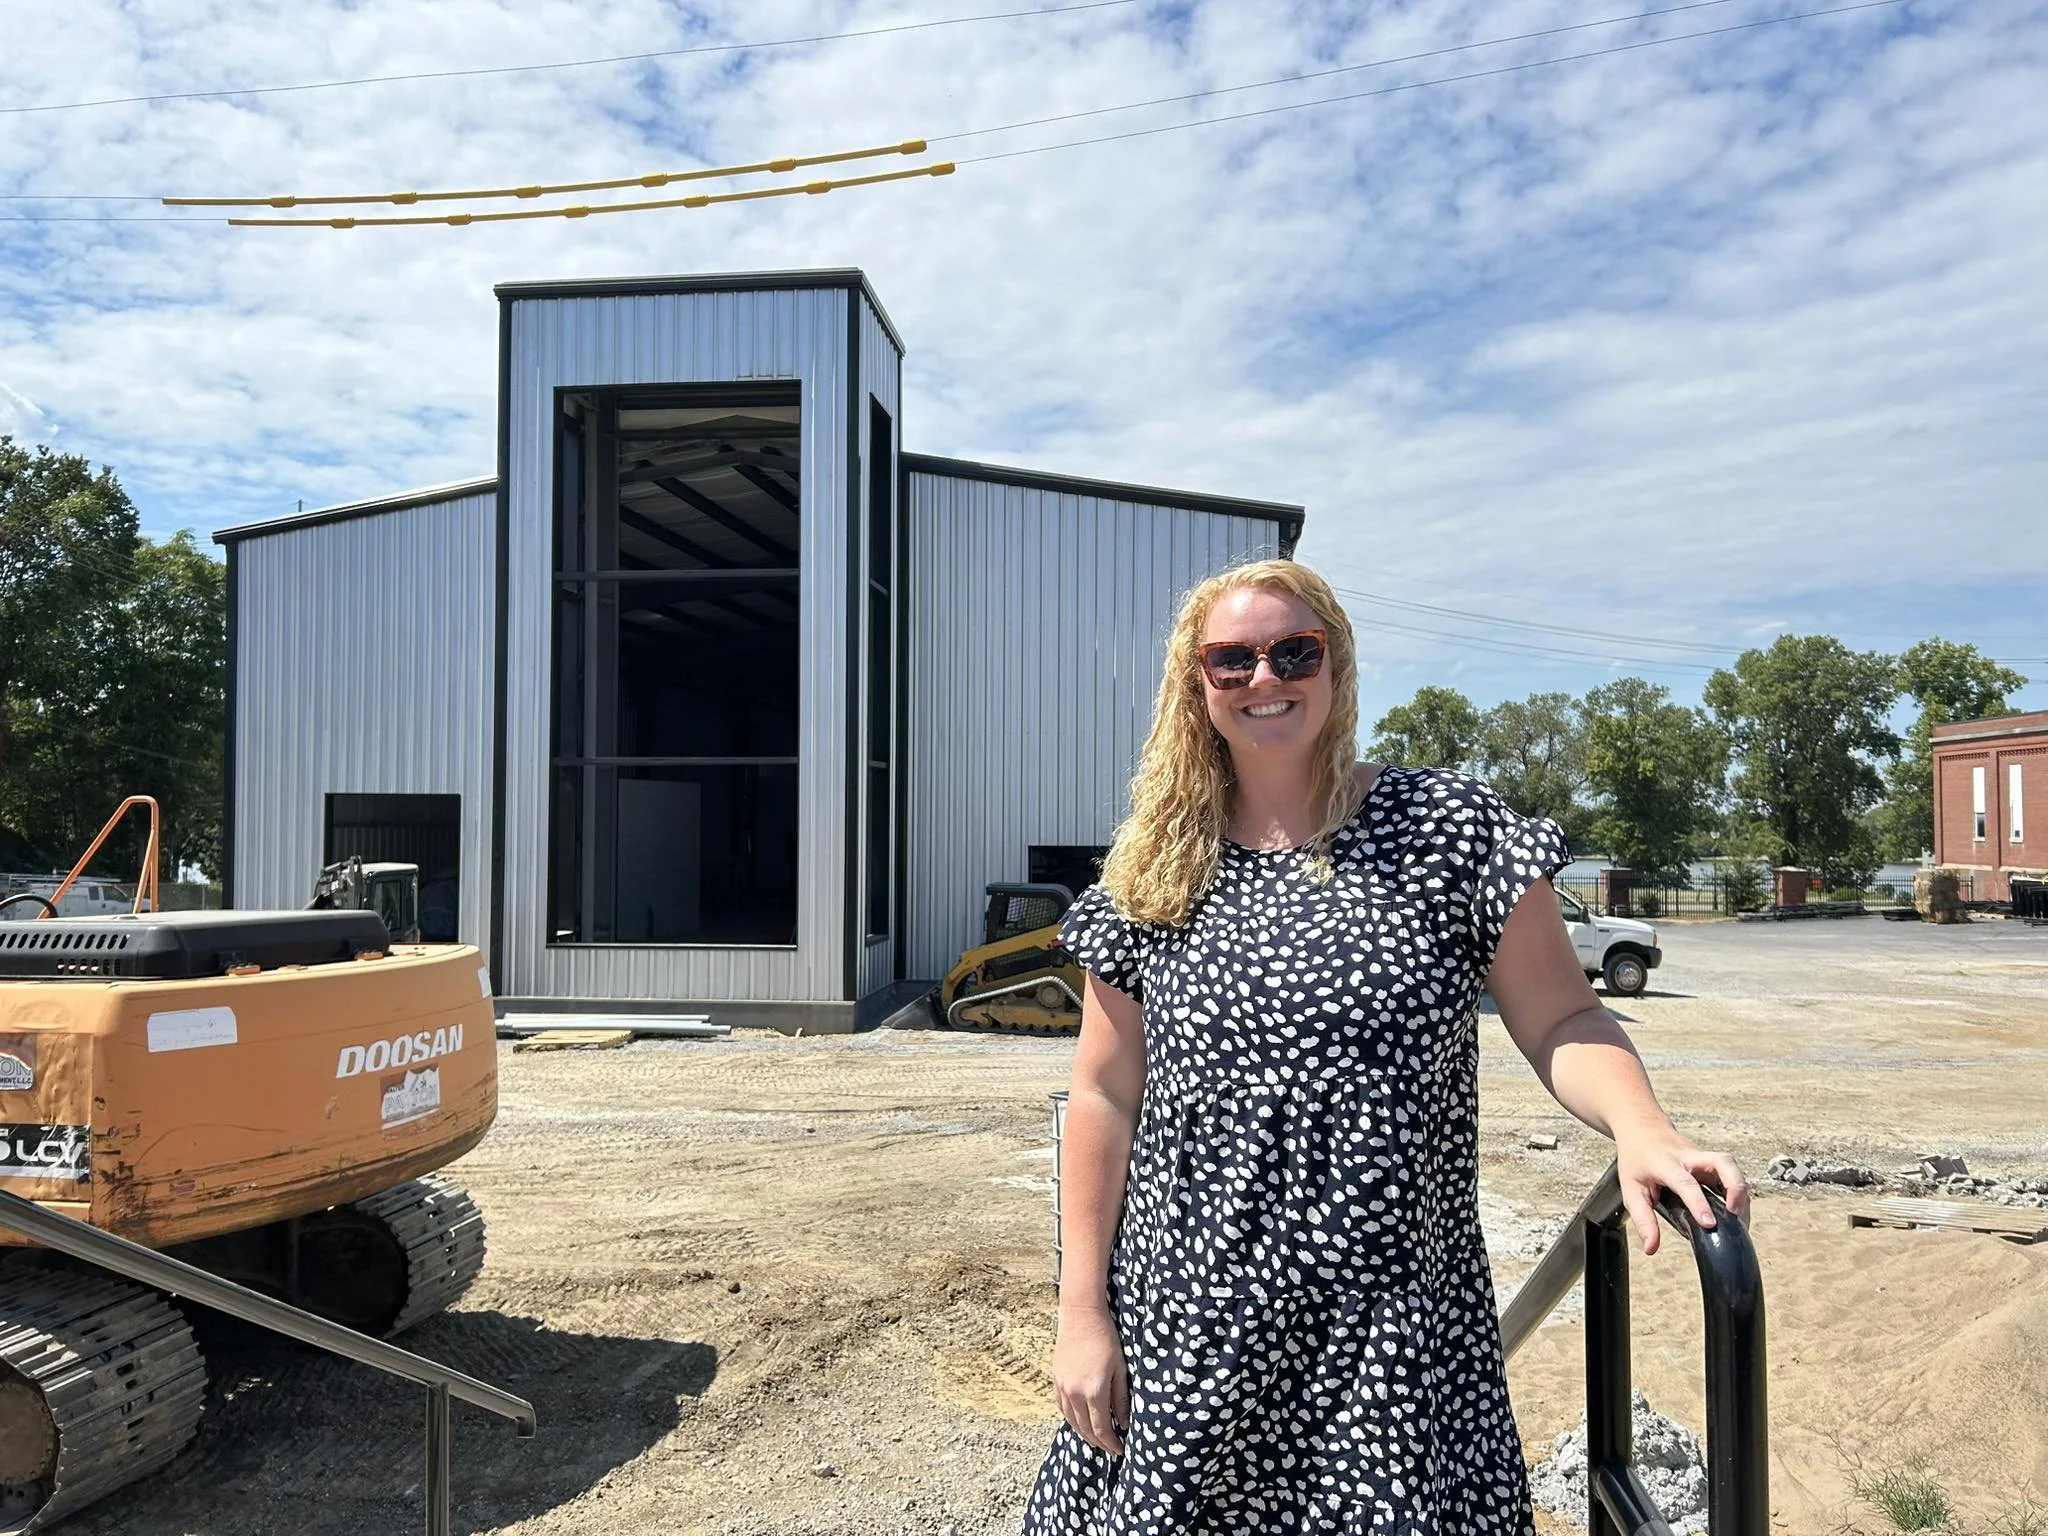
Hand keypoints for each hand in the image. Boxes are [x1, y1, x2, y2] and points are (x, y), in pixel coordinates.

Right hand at [1052, 1305, 1129, 1456]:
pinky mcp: (1056, 1379)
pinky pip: (1062, 1407)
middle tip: (1110, 1449)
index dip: (1111, 1443)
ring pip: (1071, 1420)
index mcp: (1094, 1391)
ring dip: (1084, 1433)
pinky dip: (1071, 1419)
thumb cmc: (1106, 1339)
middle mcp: (1075, 1393)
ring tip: (1096, 1440)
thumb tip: (1123, 1422)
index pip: (1102, 1428)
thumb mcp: (1120, 1368)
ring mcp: (1063, 1387)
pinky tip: (1079, 1421)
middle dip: (1098, 1442)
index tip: (1120, 1450)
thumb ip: (1120, 1398)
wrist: (1081, 1316)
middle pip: (1085, 1428)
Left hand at [1614, 1125, 1749, 1256]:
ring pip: (1731, 1166)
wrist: (1642, 1129)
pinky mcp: (1711, 1162)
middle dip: (1735, 1186)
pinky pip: (1730, 1173)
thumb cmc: (1636, 1161)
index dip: (1699, 1203)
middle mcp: (1689, 1157)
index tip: (1709, 1224)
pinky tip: (1736, 1211)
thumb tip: (1651, 1249)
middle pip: (1722, 1162)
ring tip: (1740, 1220)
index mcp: (1665, 1164)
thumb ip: (1643, 1220)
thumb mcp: (1631, 1190)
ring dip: (1740, 1191)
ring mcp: (1703, 1157)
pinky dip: (1737, 1191)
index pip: (1685, 1182)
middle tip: (1735, 1214)